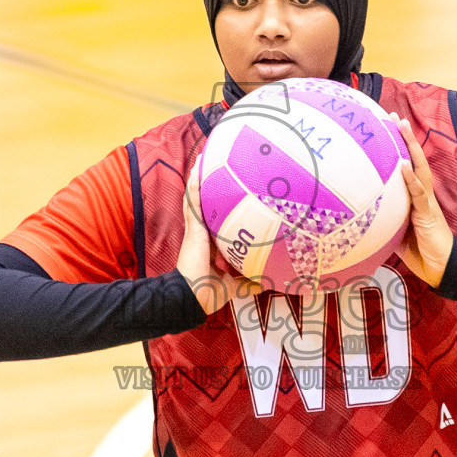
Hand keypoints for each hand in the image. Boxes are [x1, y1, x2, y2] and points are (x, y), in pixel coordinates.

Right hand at [177, 165, 261, 313]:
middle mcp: (202, 234)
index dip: (217, 205)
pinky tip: (196, 171)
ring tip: (202, 160)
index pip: (214, 220)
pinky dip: (193, 186)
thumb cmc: (209, 293)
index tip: (225, 192)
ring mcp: (195, 229)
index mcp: (210, 244)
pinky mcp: (193, 228)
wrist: (194, 297)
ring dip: (197, 179)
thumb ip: (247, 282)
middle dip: (205, 186)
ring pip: (195, 198)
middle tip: (211, 165)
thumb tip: (263, 284)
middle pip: (203, 204)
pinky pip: (193, 202)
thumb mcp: (234, 285)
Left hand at [391, 114, 452, 287]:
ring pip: (419, 168)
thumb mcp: (395, 232)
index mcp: (414, 198)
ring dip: (410, 147)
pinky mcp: (427, 213)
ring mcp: (426, 202)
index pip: (407, 167)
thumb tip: (360, 215)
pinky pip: (418, 193)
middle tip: (394, 117)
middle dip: (405, 138)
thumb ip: (384, 219)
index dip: (399, 149)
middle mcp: (422, 194)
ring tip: (402, 127)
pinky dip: (410, 179)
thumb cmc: (419, 251)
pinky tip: (403, 165)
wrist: (440, 268)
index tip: (388, 130)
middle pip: (415, 160)